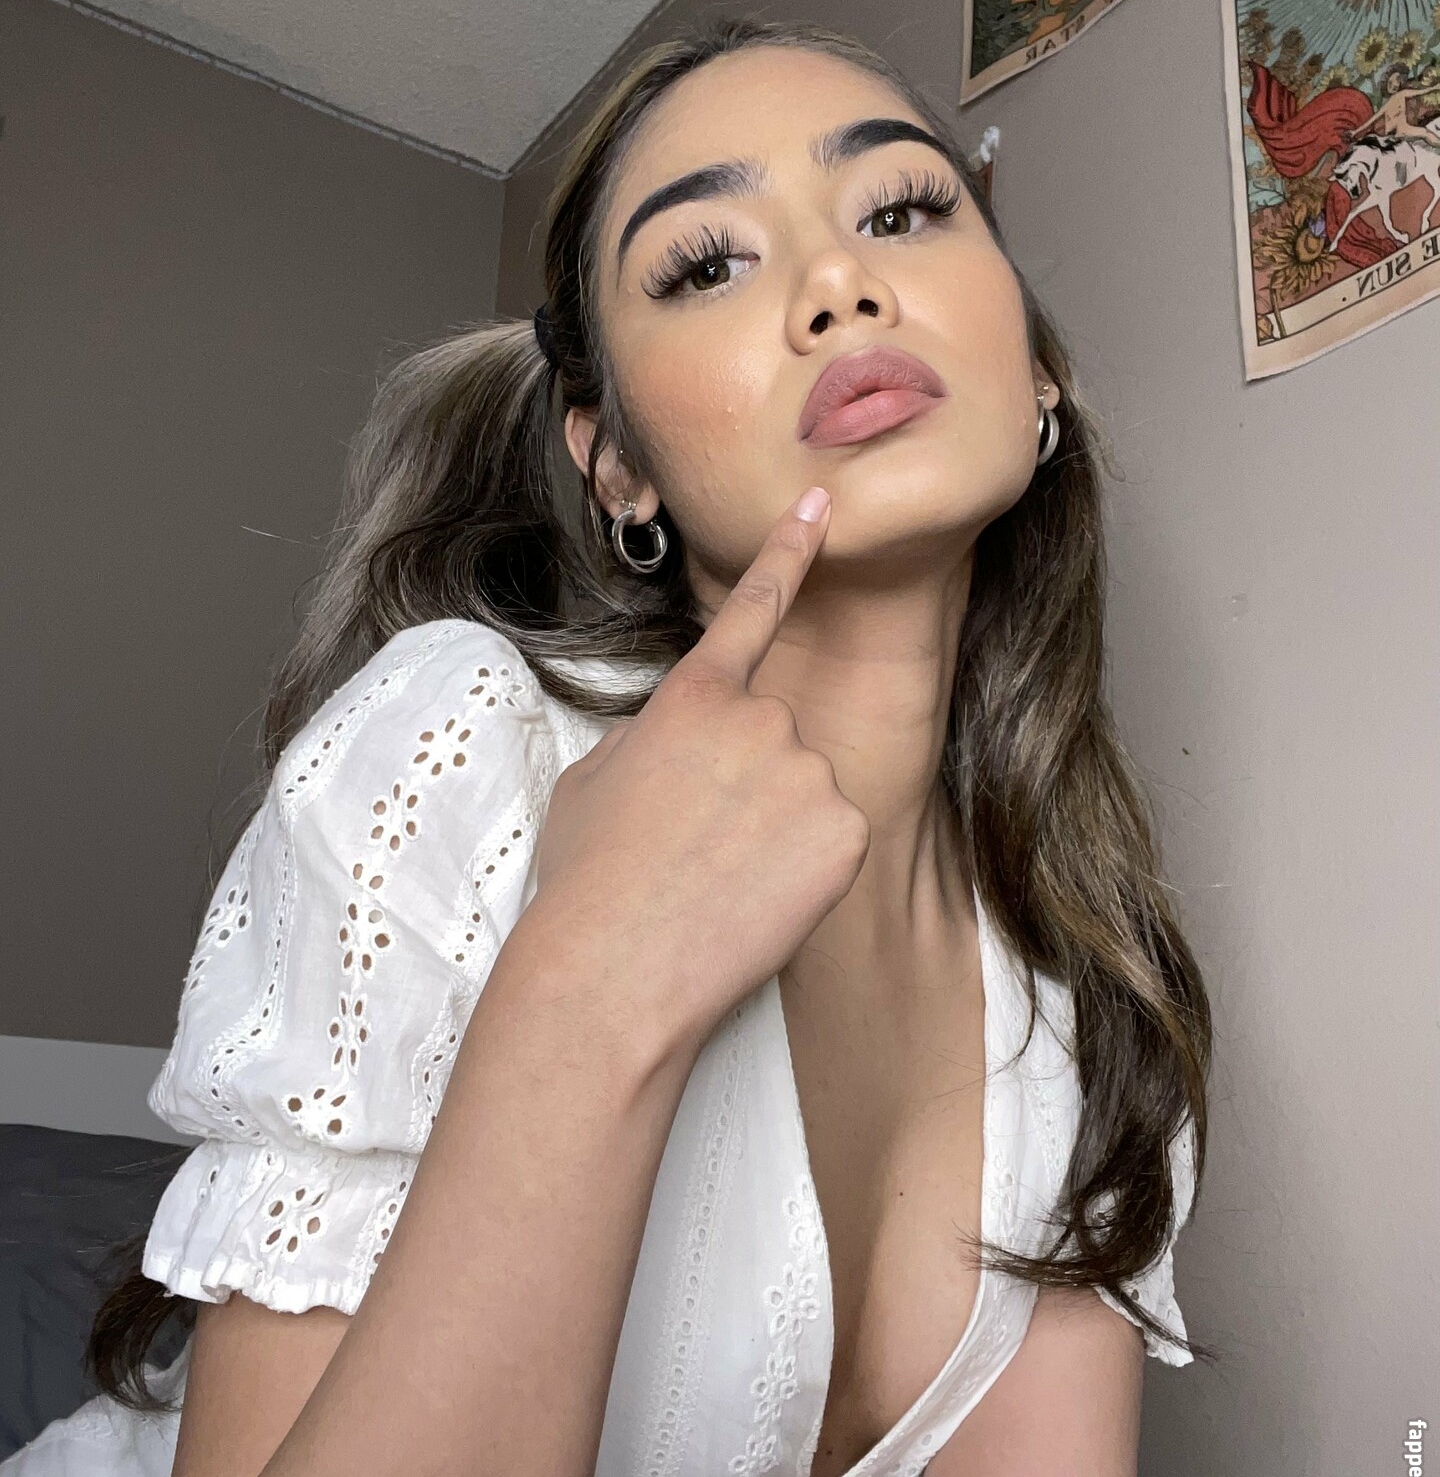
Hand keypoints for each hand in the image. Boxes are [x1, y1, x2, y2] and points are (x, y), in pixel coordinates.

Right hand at [525, 488, 868, 1056]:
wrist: (615, 972)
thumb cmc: (587, 883)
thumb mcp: (594, 782)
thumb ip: (653, 740)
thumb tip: (681, 746)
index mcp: (692, 698)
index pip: (751, 609)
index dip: (791, 552)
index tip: (825, 505)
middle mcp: (761, 719)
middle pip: (772, 740)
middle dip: (746, 786)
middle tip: (693, 849)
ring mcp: (809, 773)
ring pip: (804, 793)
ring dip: (773, 832)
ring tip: (716, 882)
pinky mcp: (846, 832)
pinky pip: (833, 841)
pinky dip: (805, 872)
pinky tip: (756, 902)